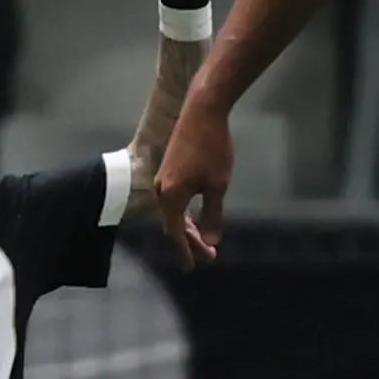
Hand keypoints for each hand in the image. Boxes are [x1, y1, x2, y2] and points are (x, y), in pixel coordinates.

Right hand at [154, 93, 232, 266]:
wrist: (202, 110)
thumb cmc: (212, 148)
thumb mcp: (217, 185)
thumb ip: (212, 215)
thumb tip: (211, 240)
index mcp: (170, 196)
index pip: (175, 233)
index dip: (185, 251)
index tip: (191, 268)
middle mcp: (161, 189)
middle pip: (173, 223)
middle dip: (191, 241)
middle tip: (210, 257)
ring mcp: (163, 177)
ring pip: (173, 211)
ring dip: (188, 227)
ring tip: (205, 240)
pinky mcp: (169, 168)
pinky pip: (174, 199)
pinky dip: (185, 211)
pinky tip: (196, 214)